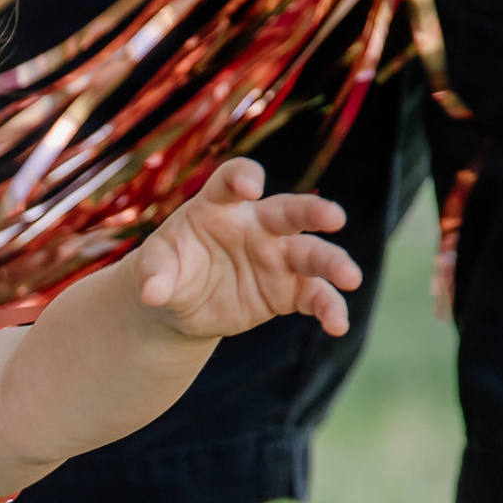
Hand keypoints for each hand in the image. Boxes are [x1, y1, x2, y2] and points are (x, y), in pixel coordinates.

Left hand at [132, 158, 357, 340]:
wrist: (183, 303)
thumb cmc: (170, 268)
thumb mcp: (155, 268)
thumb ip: (155, 274)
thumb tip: (151, 292)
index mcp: (220, 205)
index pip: (233, 179)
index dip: (243, 178)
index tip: (250, 187)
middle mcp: (257, 225)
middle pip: (290, 210)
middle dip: (314, 211)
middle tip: (334, 217)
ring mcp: (277, 256)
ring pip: (312, 253)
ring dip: (333, 264)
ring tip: (350, 278)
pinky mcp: (287, 290)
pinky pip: (313, 296)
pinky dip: (328, 308)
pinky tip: (338, 324)